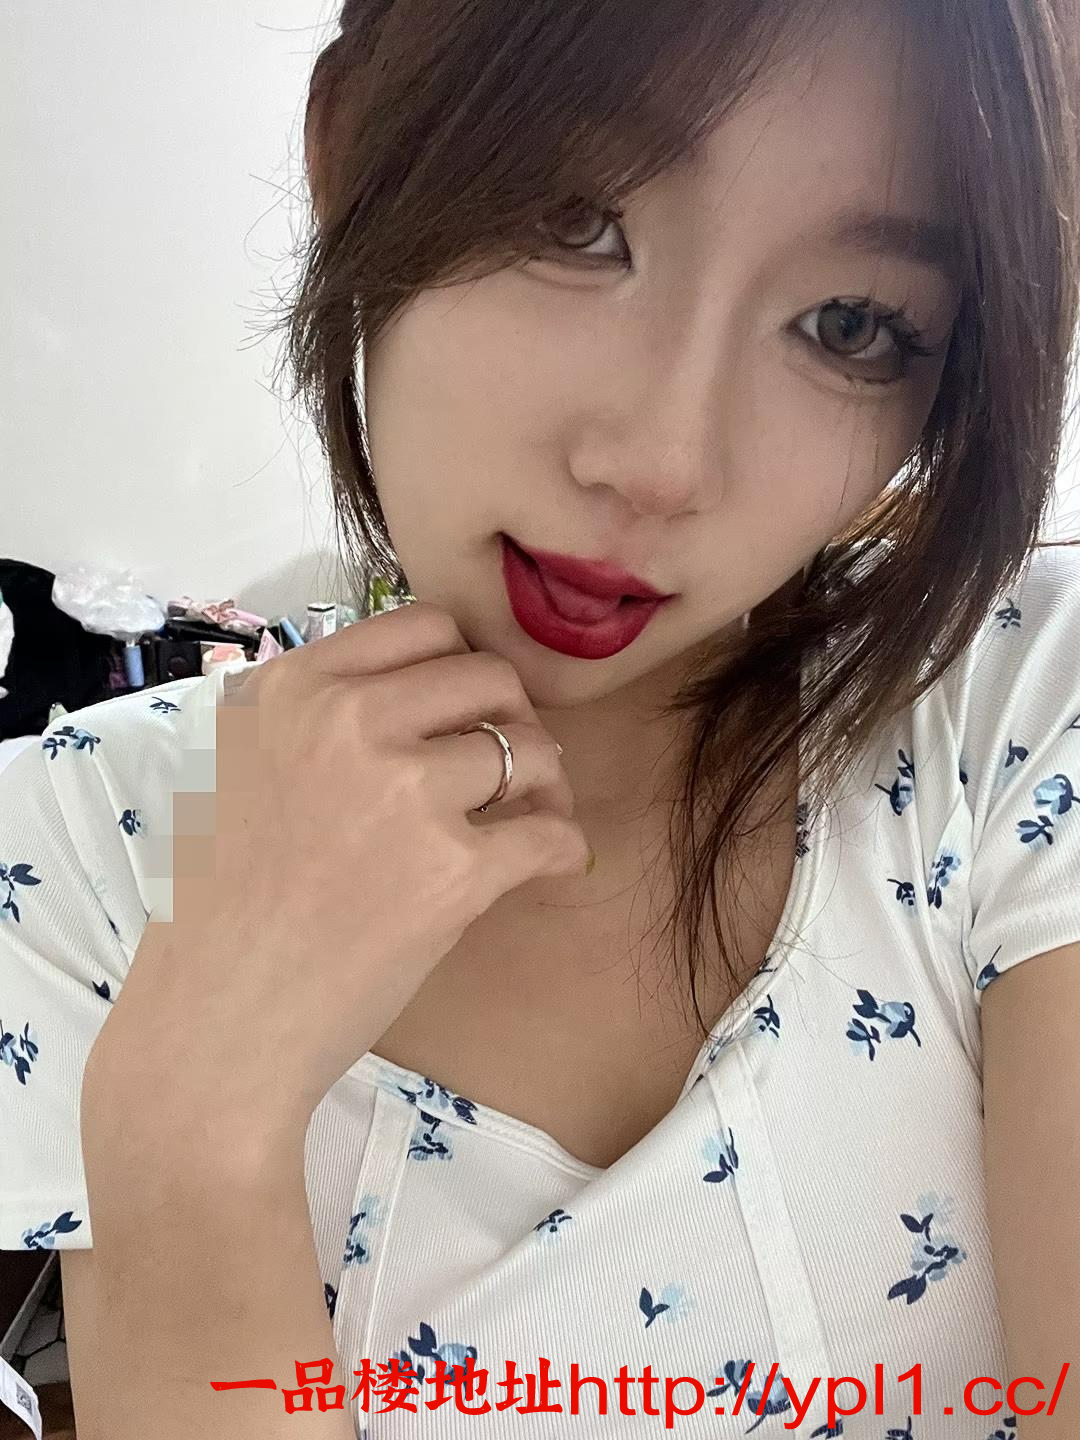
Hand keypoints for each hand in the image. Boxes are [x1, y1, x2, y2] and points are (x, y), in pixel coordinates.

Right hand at [86, 603, 588, 1133]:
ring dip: (547, 784)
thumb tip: (417, 693)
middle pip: (489, 677)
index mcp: (292, 690)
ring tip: (534, 818)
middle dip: (514, 718)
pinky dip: (564, 850)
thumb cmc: (219, 911)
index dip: (463, 667)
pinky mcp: (451, 870)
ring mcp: (402, 792)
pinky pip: (553, 834)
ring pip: (531, 749)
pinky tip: (549, 865)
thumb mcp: (237, 773)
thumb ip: (313, 719)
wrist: (215, 1024)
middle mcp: (347, 721)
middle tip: (513, 766)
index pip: (425, 627)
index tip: (470, 708)